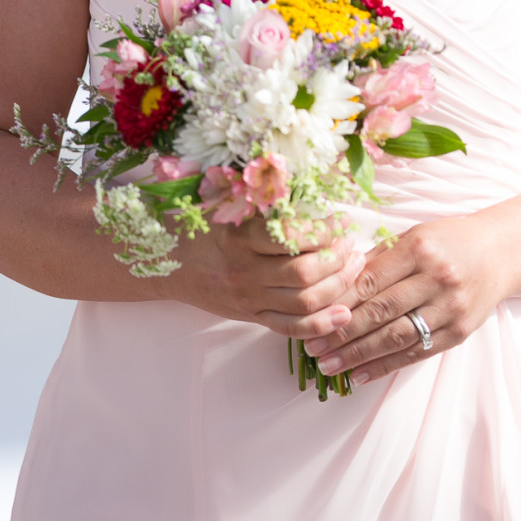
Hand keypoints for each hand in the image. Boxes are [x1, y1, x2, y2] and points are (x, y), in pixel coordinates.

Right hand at [172, 213, 365, 337]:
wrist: (166, 262)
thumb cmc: (200, 225)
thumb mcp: (227, 205)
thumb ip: (264, 200)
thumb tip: (312, 191)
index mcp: (240, 239)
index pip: (292, 238)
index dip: (324, 231)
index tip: (341, 220)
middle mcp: (244, 273)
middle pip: (304, 274)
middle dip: (338, 259)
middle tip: (352, 245)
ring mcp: (248, 299)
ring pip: (304, 303)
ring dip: (338, 286)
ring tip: (354, 267)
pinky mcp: (251, 317)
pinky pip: (290, 328)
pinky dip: (320, 325)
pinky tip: (344, 313)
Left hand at [302, 212, 508, 385]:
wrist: (500, 254)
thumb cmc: (448, 241)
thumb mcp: (414, 236)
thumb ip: (379, 259)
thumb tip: (337, 283)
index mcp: (419, 249)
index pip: (372, 281)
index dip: (340, 303)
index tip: (313, 318)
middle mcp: (437, 278)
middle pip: (381, 311)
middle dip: (343, 333)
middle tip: (313, 349)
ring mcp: (451, 307)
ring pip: (397, 337)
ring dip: (359, 356)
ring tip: (330, 366)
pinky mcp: (460, 331)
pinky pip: (418, 353)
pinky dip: (386, 366)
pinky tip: (361, 375)